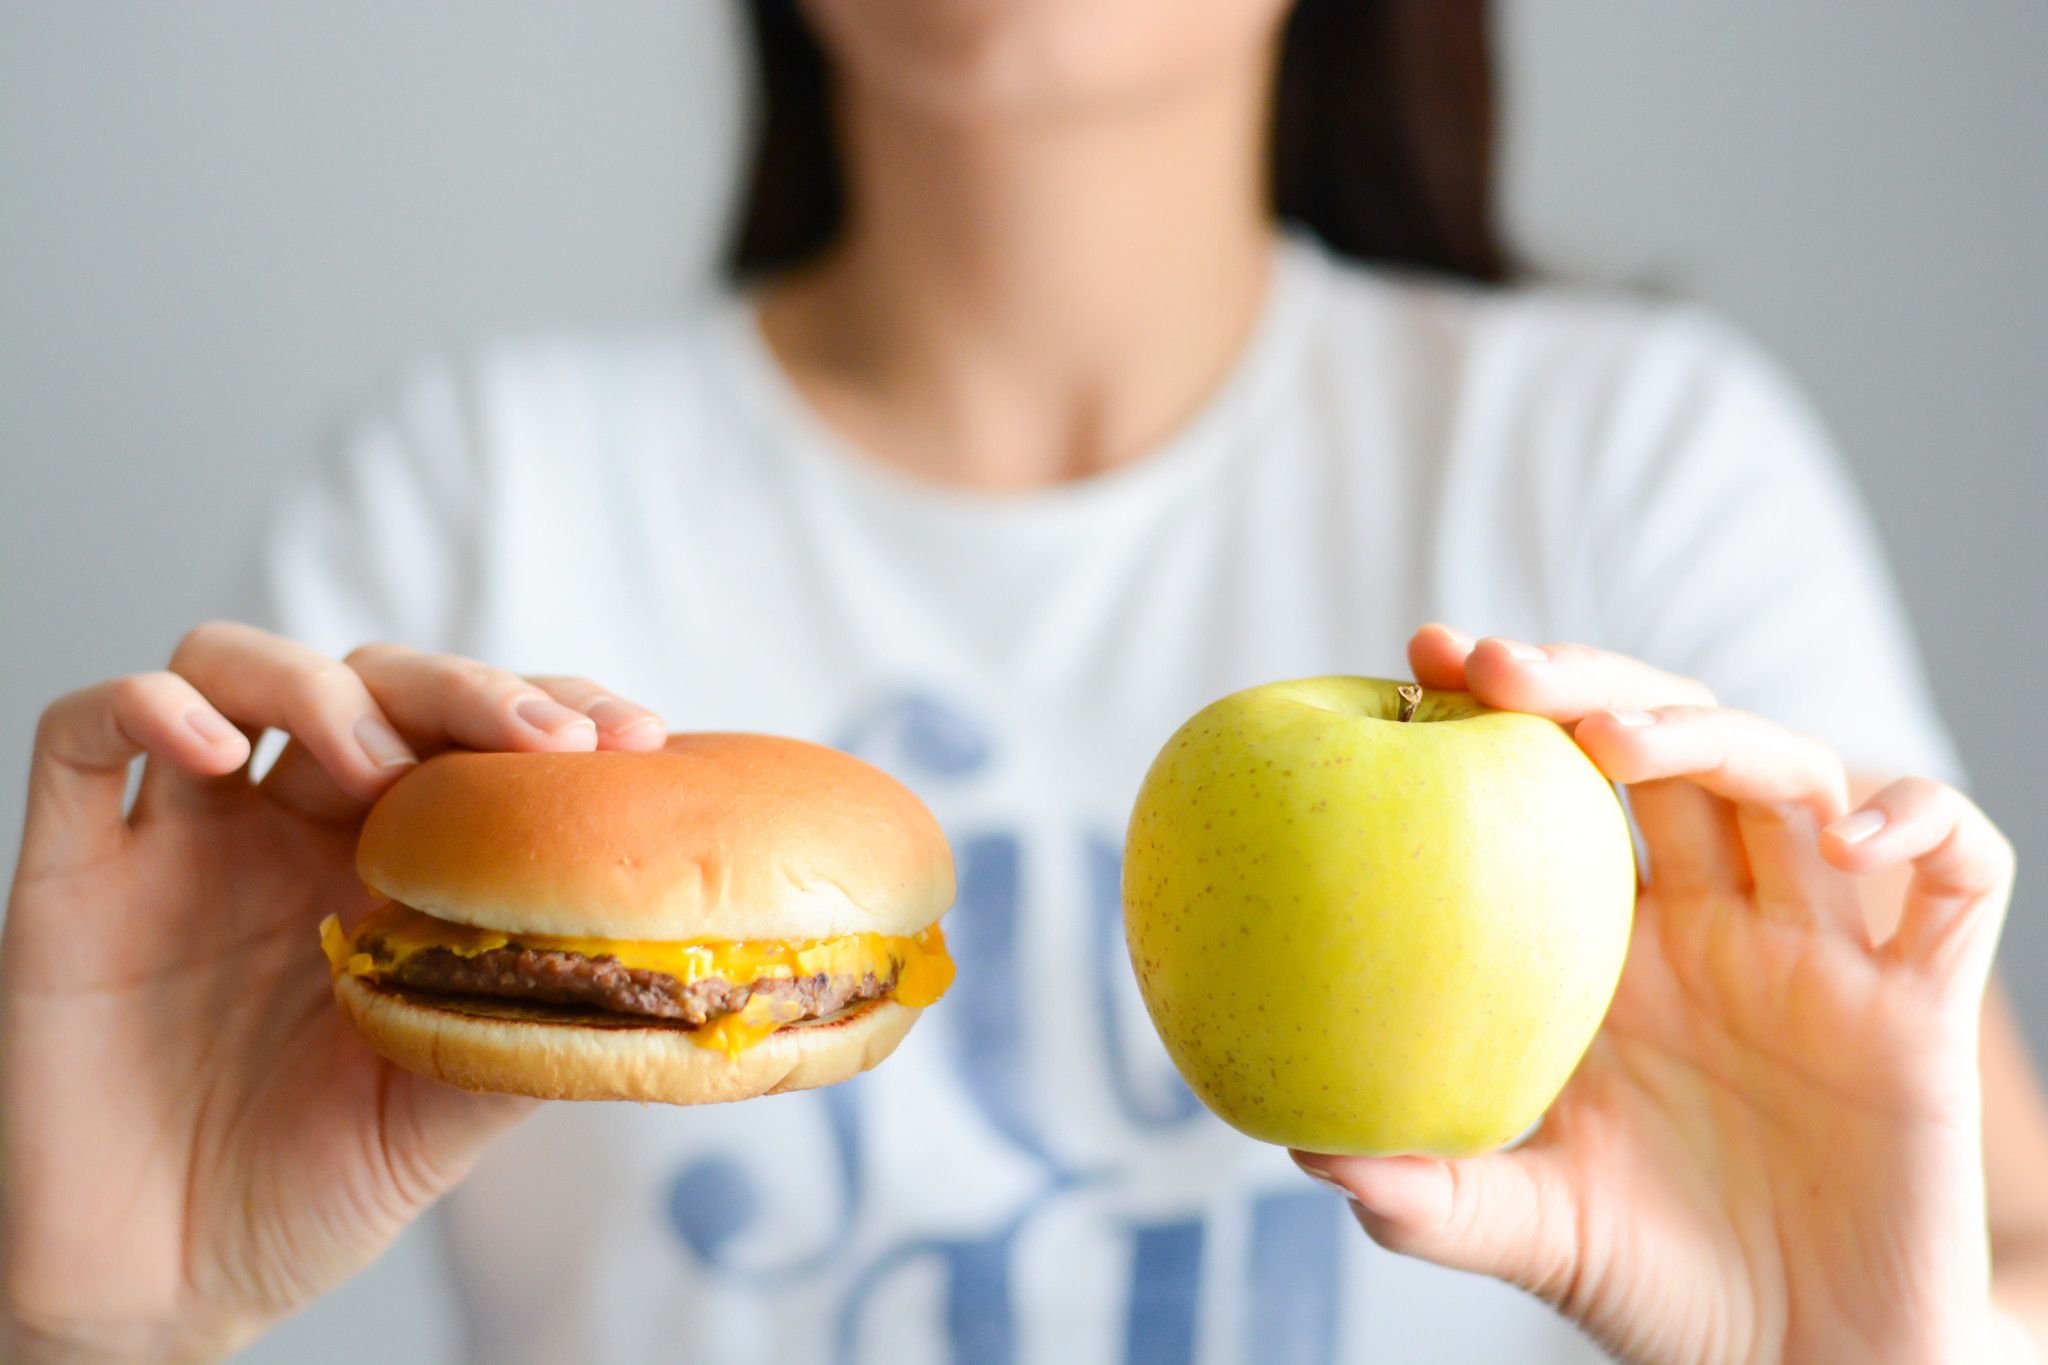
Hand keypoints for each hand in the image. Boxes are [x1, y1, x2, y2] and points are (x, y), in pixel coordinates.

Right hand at [1, 624, 666, 1361]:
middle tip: (545, 743)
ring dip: (320, 688)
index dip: (555, 711)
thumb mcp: (449, 1112)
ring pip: (234, 666)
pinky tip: (217, 751)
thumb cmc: (310, 1191)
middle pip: (376, 680)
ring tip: (376, 767)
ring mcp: (185, 836)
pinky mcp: (74, 866)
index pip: (479, 737)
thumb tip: (666, 972)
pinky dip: (148, 706)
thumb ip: (532, 1024)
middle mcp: (296, 828)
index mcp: (398, 864)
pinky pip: (86, 730)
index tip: (635, 740)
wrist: (162, 1287)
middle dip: (469, 689)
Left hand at [1294, 626, 2016, 1364]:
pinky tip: (1853, 830)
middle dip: (1592, 684)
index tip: (1418, 657)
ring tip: (1626, 740)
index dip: (1507, 711)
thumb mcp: (1527, 1228)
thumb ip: (1428, 1193)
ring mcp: (1821, 949)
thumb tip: (1303, 1148)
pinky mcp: (1922, 998)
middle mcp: (1718, 923)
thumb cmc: (1655, 1285)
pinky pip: (1957, 873)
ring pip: (1794, 776)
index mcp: (1616, 947)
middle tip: (1496, 666)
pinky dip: (1924, 823)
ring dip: (1719, 735)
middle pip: (1671, 745)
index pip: (1562, 784)